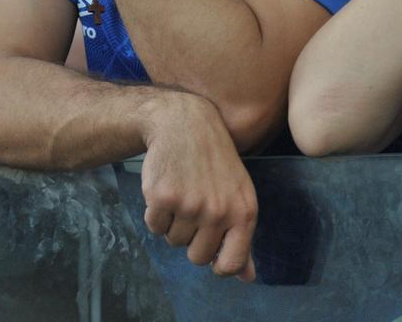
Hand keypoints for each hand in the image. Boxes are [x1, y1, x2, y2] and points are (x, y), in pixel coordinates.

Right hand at [141, 94, 257, 281]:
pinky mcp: (163, 197)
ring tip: (183, 192)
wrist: (185, 123)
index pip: (230, 265)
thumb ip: (241, 239)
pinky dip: (156, 213)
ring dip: (173, 223)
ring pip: (173, 242)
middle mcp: (219, 211)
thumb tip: (248, 278)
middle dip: (192, 239)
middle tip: (196, 208)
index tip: (211, 251)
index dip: (217, 265)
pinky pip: (154, 227)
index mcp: (244, 213)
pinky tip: (167, 187)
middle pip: (197, 257)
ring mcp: (190, 205)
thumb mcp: (239, 195)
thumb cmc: (215, 163)